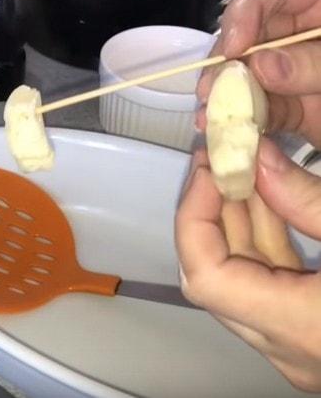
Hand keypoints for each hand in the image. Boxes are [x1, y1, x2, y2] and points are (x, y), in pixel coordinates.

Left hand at [176, 140, 320, 390]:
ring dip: (240, 223)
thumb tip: (256, 160)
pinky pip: (272, 289)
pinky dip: (268, 243)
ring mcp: (300, 349)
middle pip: (218, 276)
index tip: (208, 167)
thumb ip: (311, 200)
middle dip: (213, 210)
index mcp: (305, 327)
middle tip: (222, 155)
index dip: (194, 216)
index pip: (207, 276)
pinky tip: (275, 198)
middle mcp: (291, 349)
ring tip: (246, 164)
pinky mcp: (314, 338)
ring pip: (243, 281)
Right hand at [194, 0, 320, 146]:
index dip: (244, 14)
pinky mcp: (304, 107)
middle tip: (211, 92)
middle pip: (252, 39)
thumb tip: (262, 68)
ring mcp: (299, 70)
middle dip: (227, 67)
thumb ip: (313, 60)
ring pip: (255, 80)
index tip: (233, 47)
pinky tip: (232, 135)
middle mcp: (301, 29)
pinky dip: (252, 127)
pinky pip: (273, 113)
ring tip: (210, 120)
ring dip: (230, 102)